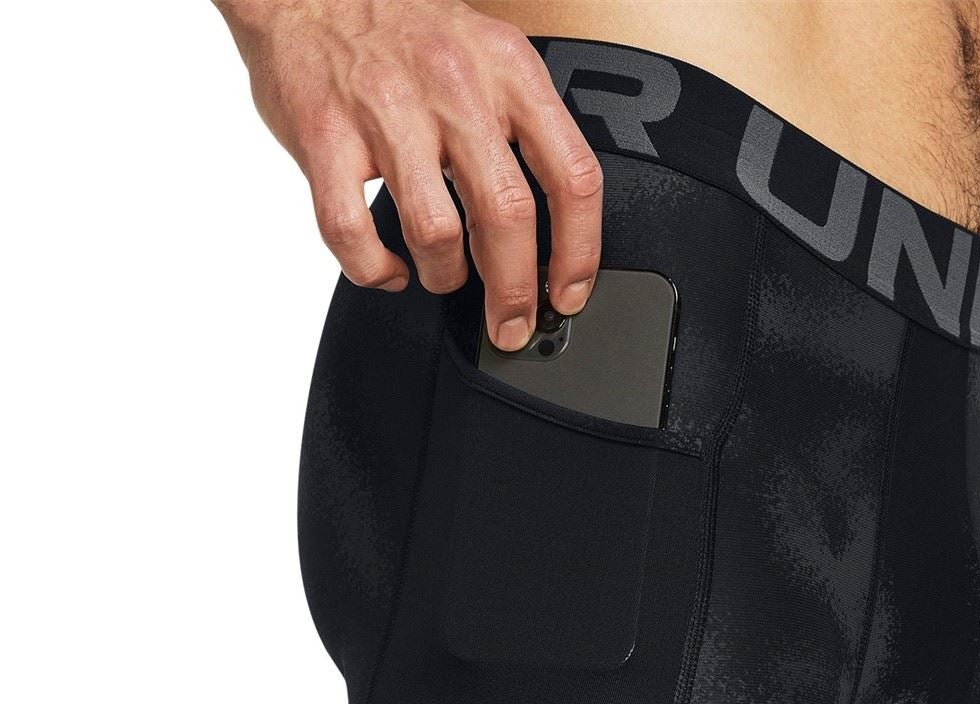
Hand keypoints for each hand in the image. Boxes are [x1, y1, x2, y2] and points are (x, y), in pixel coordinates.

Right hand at [214, 0, 602, 345]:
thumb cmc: (402, 29)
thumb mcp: (488, 53)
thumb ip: (525, 127)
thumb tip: (559, 229)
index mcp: (508, 69)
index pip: (571, 176)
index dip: (579, 252)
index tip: (569, 293)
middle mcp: (453, 86)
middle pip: (507, 215)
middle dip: (515, 290)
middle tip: (511, 323)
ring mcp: (386, 110)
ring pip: (435, 231)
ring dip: (444, 276)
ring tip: (442, 276)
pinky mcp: (325, 135)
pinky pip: (352, 231)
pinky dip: (374, 270)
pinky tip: (388, 269)